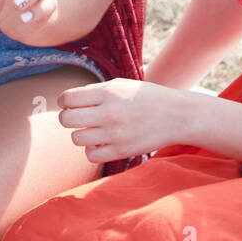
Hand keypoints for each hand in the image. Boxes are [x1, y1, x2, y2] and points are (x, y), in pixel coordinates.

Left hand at [58, 78, 194, 163]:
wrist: (177, 115)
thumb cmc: (146, 97)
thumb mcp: (121, 85)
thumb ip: (95, 91)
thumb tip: (67, 102)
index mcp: (108, 92)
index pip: (67, 98)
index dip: (64, 101)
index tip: (71, 103)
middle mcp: (109, 113)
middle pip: (66, 119)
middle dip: (67, 117)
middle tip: (78, 116)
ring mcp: (115, 134)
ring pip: (76, 139)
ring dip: (81, 134)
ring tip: (93, 129)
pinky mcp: (121, 151)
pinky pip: (90, 155)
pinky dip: (93, 149)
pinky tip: (102, 142)